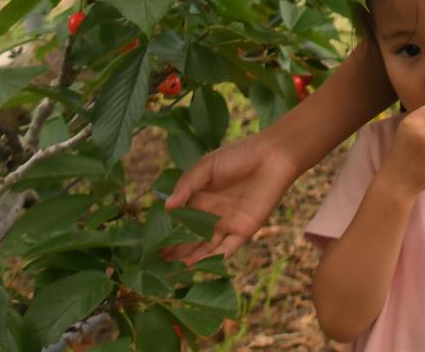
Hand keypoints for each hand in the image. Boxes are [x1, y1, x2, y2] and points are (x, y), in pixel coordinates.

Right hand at [162, 133, 301, 262]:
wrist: (274, 156)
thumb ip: (187, 185)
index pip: (179, 221)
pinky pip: (227, 249)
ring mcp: (227, 224)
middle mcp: (211, 215)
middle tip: (156, 264)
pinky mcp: (244, 230)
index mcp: (200, 199)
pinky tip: (197, 265)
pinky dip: (213, 258)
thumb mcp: (207, 166)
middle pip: (190, 238)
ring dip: (191, 258)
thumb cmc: (240, 155)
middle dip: (175, 251)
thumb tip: (166, 206)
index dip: (167, 232)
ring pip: (205, 247)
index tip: (150, 245)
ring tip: (173, 269)